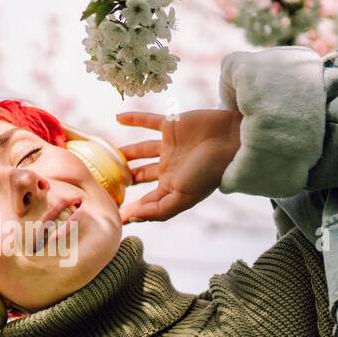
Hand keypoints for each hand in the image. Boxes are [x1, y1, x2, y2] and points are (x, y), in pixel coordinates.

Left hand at [114, 108, 242, 223]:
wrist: (231, 141)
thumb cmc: (209, 172)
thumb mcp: (182, 198)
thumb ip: (157, 210)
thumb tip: (131, 218)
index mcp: (172, 186)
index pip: (147, 200)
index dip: (131, 206)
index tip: (111, 212)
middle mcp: (170, 167)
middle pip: (142, 175)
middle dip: (126, 179)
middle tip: (106, 181)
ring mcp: (171, 145)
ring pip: (142, 149)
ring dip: (127, 152)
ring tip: (107, 154)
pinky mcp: (172, 125)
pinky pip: (149, 120)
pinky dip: (134, 118)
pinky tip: (118, 118)